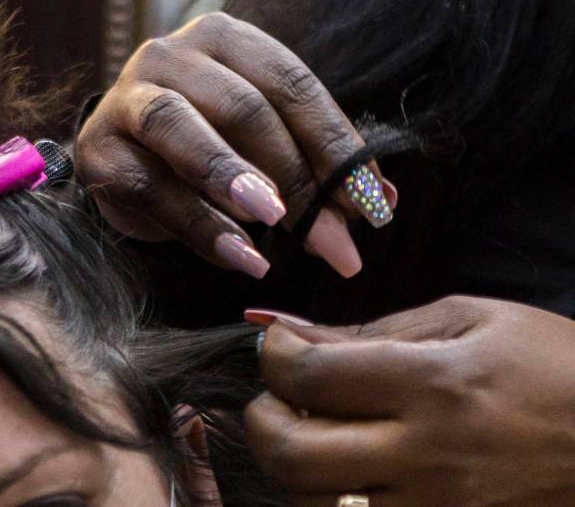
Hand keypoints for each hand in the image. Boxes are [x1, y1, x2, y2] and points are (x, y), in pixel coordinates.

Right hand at [75, 12, 395, 277]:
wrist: (122, 156)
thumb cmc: (207, 141)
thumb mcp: (265, 142)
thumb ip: (316, 162)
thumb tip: (382, 201)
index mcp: (225, 39)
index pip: (292, 84)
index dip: (337, 147)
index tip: (372, 208)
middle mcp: (171, 54)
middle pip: (244, 108)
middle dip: (296, 180)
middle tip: (336, 243)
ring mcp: (128, 97)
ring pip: (181, 128)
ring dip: (232, 175)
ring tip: (276, 221)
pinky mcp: (100, 150)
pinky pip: (150, 185)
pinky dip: (200, 225)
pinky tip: (242, 256)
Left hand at [246, 296, 574, 505]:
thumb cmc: (552, 366)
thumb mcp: (470, 319)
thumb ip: (371, 331)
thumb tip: (289, 333)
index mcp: (436, 385)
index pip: (311, 376)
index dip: (274, 354)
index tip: (279, 345)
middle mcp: (431, 457)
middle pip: (293, 455)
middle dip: (262, 418)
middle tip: (276, 395)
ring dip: (292, 468)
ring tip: (310, 434)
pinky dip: (332, 502)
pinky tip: (344, 473)